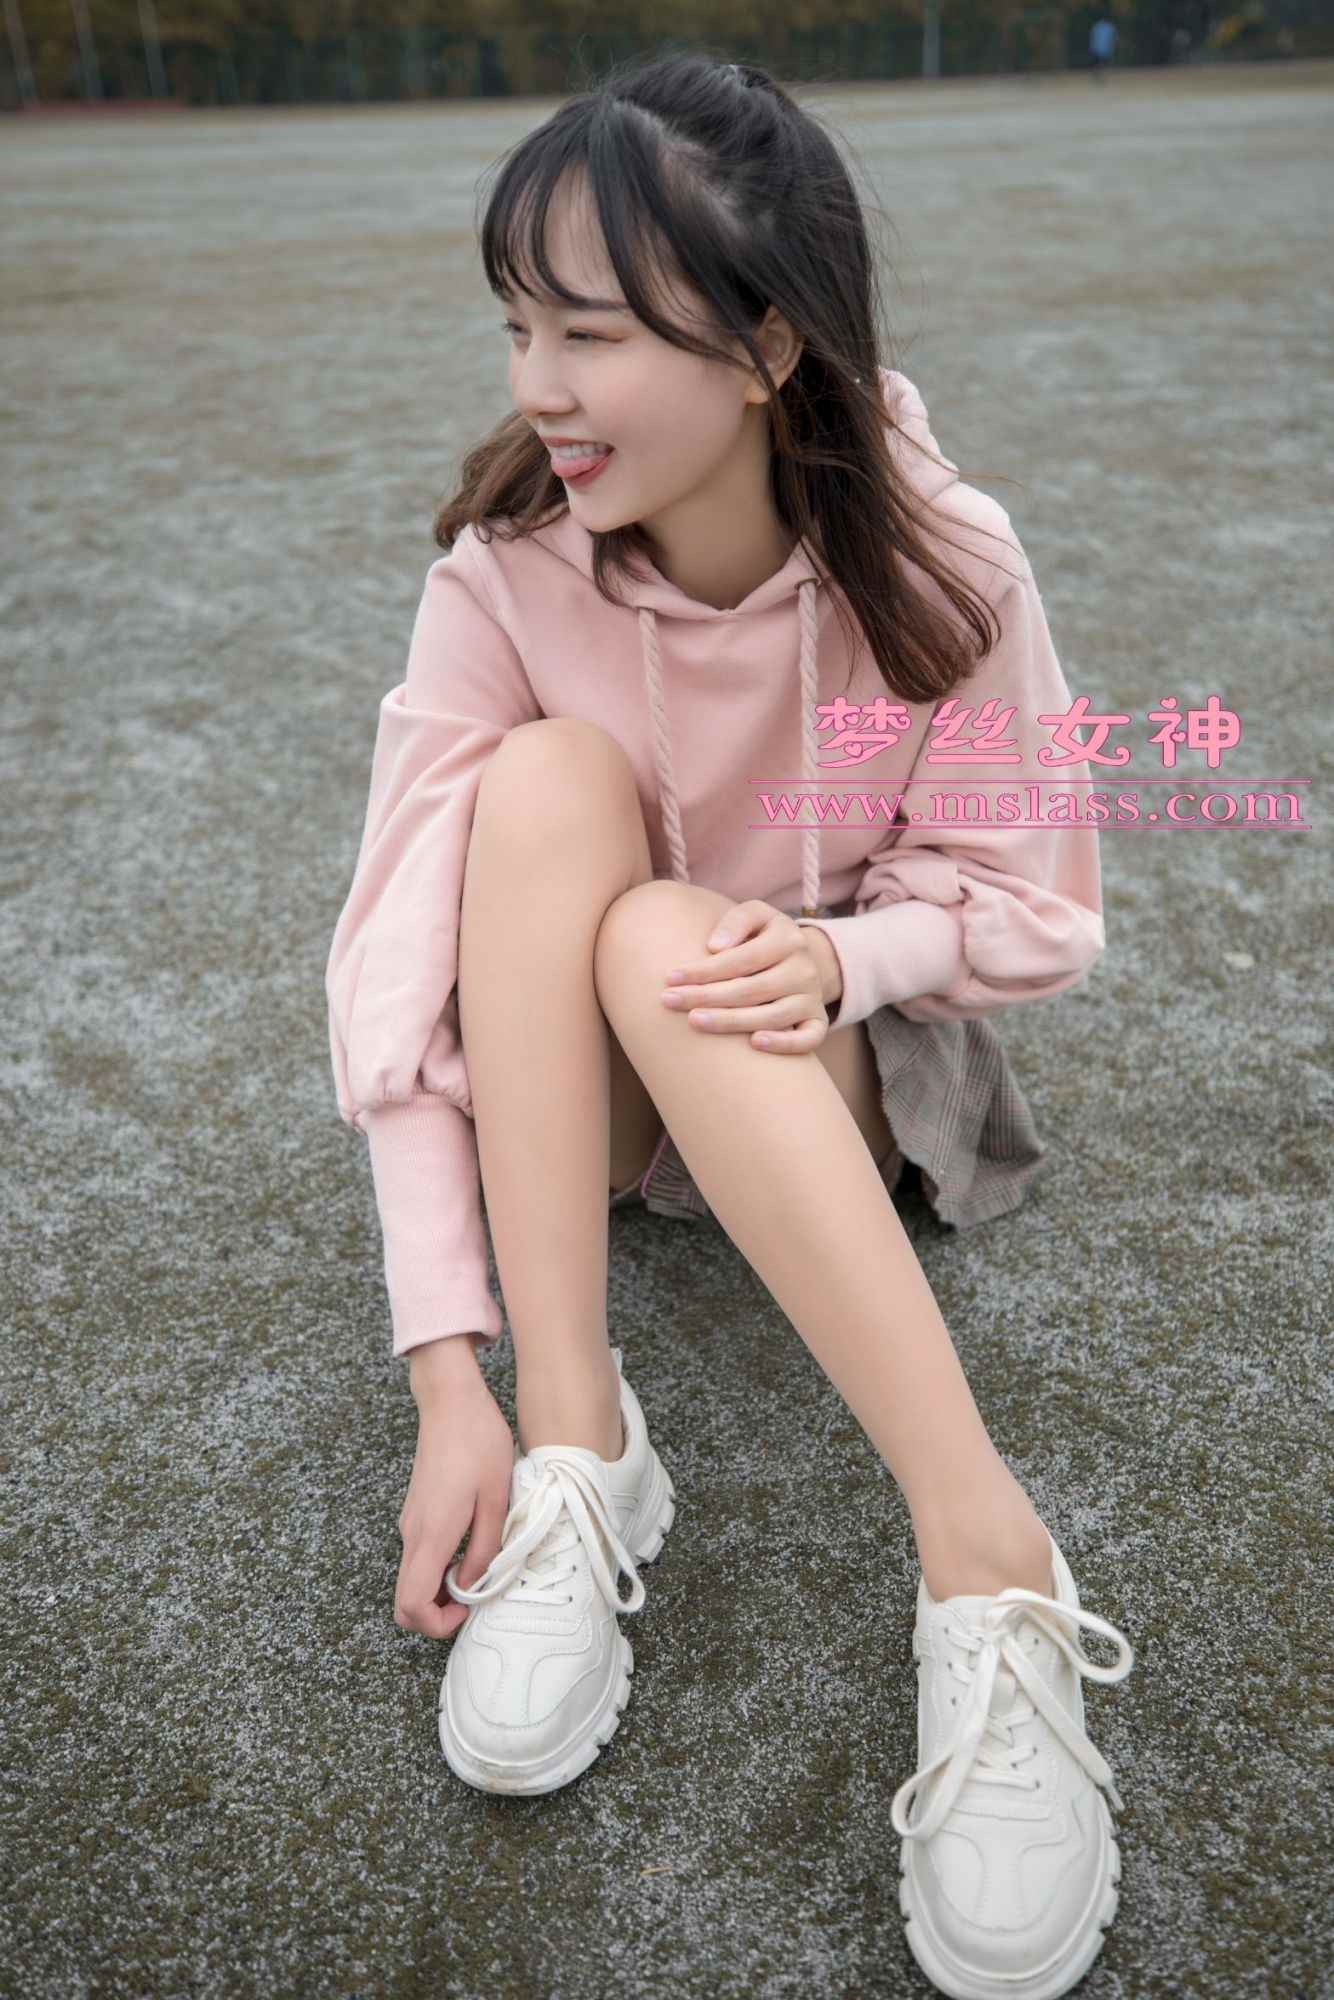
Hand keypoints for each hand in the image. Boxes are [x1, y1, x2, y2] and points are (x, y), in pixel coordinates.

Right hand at [394, 1368, 515, 1638]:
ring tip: (483, 1562)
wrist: (450, 1399)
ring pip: (415, 1577)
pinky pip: (422, 1555)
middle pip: (406, 1599)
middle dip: (438, 1612)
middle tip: (477, 1592)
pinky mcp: (416, 1511)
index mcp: (432, 1535)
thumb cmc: (477, 1442)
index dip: (437, 1624)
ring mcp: (410, 1522)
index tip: (469, 1608)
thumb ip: (485, 1548)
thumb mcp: (496, 1497)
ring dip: (443, 1586)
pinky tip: (473, 1541)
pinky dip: (441, 1564)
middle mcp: (412, 1534)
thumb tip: (472, 1584)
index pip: (410, 1605)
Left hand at [659, 900, 840, 1054]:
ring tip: (694, 1021)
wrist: (802, 960)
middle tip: (668, 1001)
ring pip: (773, 1017)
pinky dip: (784, 1044)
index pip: (741, 959)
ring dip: (731, 1022)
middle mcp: (804, 969)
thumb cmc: (764, 937)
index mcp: (789, 939)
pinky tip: (754, 1044)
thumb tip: (715, 948)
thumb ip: (736, 922)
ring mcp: (813, 998)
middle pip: (751, 989)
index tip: (670, 978)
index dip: (704, 970)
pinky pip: (807, 1040)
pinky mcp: (817, 1022)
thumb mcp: (755, 916)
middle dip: (706, 997)